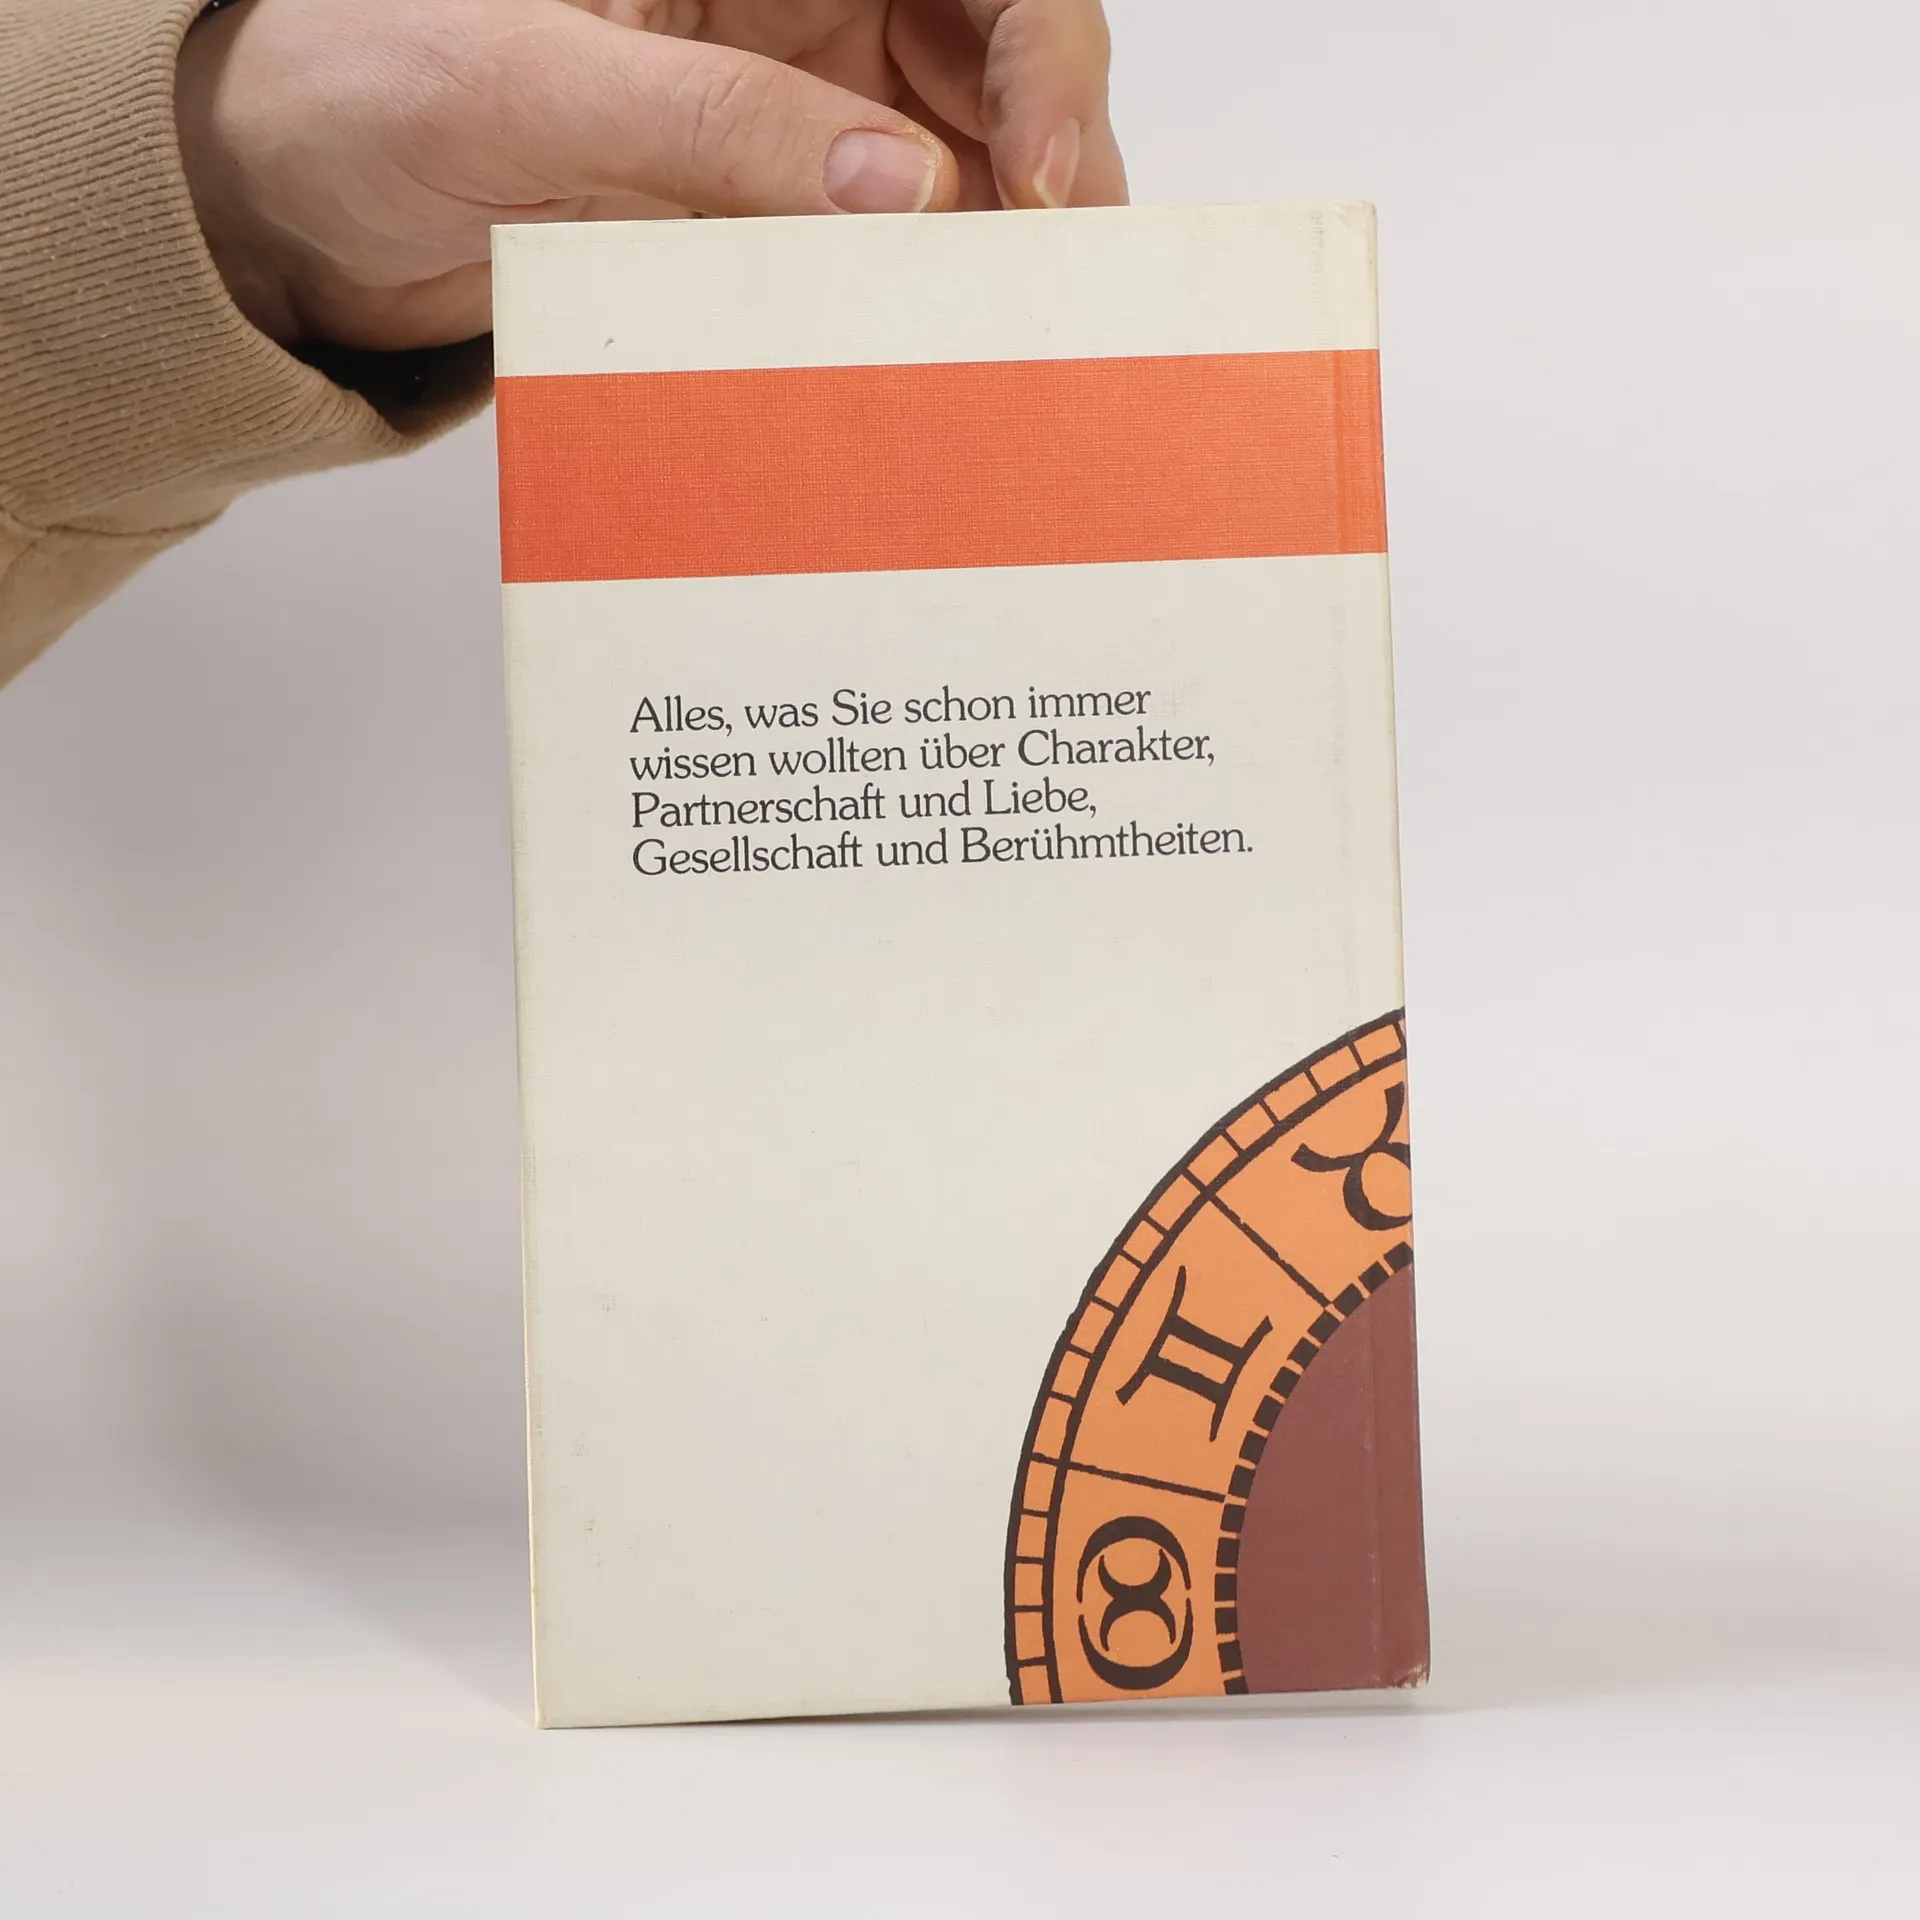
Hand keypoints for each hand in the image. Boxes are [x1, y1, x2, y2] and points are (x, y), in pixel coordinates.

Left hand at [174, 0, 1125, 352]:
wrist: (288, 208)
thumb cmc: (364, 86)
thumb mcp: (533, 85)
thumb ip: (718, 126)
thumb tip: (905, 190)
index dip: (1044, 50)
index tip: (1035, 172)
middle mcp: (804, 18)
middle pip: (1001, 72)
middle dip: (1052, 174)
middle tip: (1058, 289)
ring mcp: (791, 128)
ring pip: (961, 181)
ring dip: (999, 262)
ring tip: (1013, 348)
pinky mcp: (763, 229)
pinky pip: (875, 270)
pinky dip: (915, 319)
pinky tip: (933, 371)